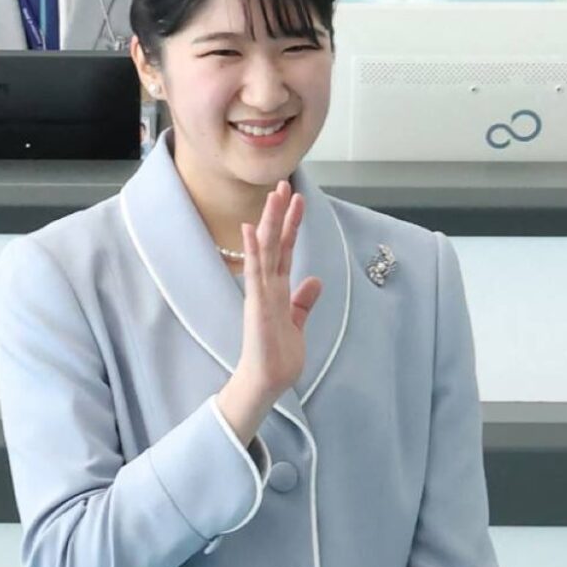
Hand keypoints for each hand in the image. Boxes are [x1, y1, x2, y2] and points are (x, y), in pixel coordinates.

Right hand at [216, 181, 322, 444]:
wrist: (267, 382)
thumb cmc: (278, 356)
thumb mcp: (297, 324)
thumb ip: (303, 302)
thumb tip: (315, 281)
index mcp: (278, 289)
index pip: (286, 250)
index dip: (292, 225)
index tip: (296, 199)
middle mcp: (268, 286)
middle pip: (276, 243)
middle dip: (280, 214)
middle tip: (284, 184)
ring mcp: (260, 293)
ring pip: (266, 250)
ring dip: (269, 223)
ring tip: (273, 196)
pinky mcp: (257, 305)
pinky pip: (254, 273)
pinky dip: (253, 252)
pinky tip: (250, 231)